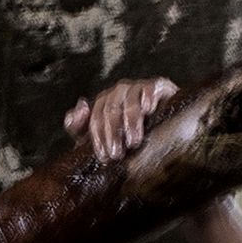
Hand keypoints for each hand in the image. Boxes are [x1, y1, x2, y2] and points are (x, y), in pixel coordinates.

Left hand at [62, 76, 179, 164]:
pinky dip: (148, 97)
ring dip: (131, 122)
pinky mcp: (156, 85)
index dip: (98, 138)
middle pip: (111, 110)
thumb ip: (78, 126)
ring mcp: (137, 88)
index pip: (96, 118)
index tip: (104, 157)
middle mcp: (118, 92)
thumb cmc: (127, 136)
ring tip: (134, 141)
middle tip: (117, 154)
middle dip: (113, 134)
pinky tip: (149, 109)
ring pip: (129, 102)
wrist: (162, 128)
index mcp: (103, 103)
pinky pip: (149, 88)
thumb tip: (79, 108)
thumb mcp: (98, 137)